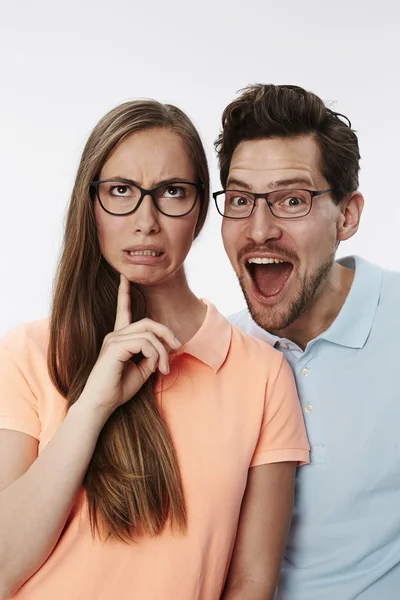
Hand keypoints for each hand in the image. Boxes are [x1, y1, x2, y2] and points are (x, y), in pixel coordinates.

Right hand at [80, 274, 180, 414]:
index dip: (124, 293)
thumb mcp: (142, 370)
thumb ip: (152, 356)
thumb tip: (164, 348)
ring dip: (162, 351)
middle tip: (178, 349)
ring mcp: (113, 340)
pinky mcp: (115, 347)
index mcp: (119, 338)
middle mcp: (115, 335)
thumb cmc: (118, 389)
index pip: (123, 310)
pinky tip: (155, 368)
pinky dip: (155, 354)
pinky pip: (144, 343)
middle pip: (148, 323)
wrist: (101, 405)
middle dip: (167, 333)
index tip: (124, 277)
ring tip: (164, 369)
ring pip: (149, 333)